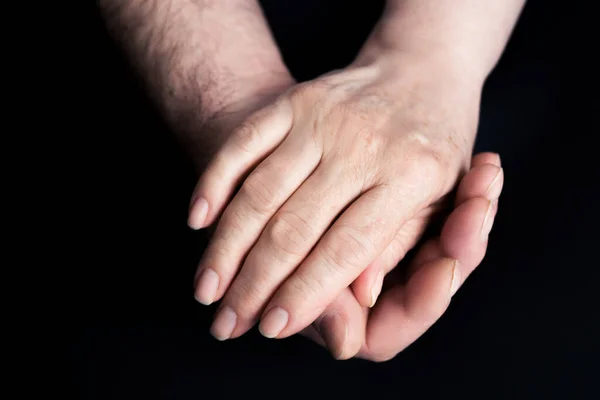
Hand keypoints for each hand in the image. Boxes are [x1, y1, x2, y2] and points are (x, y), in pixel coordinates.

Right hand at [189, 54, 484, 340]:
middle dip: (255, 284)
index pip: (347, 249)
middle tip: (227, 322)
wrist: (423, 69)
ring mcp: (323, 119)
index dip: (305, 293)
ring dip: (226, 246)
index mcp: (410, 177)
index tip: (272, 327)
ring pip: (260, 192)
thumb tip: (363, 300)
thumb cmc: (434, 146)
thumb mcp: (440, 200)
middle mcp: (363, 145)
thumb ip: (396, 248)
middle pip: (294, 227)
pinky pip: (244, 144)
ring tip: (205, 289)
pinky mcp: (295, 101)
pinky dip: (216, 182)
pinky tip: (197, 221)